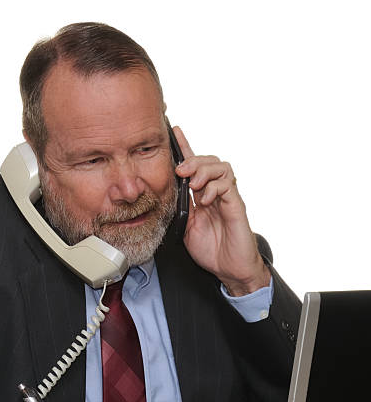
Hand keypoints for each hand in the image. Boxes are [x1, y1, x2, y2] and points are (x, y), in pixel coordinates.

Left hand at [172, 126, 270, 295]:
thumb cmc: (211, 249)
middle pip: (209, 161)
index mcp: (202, 195)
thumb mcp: (186, 227)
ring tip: (192, 183)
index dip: (184, 147)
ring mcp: (228, 198)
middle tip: (180, 170)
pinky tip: (205, 199)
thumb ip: (179, 208)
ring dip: (204, 171)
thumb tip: (165, 194)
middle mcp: (216, 192)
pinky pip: (228, 185)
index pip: (194, 166)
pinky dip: (213, 187)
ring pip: (221, 167)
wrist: (230, 269)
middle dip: (193, 159)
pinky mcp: (236, 206)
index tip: (173, 132)